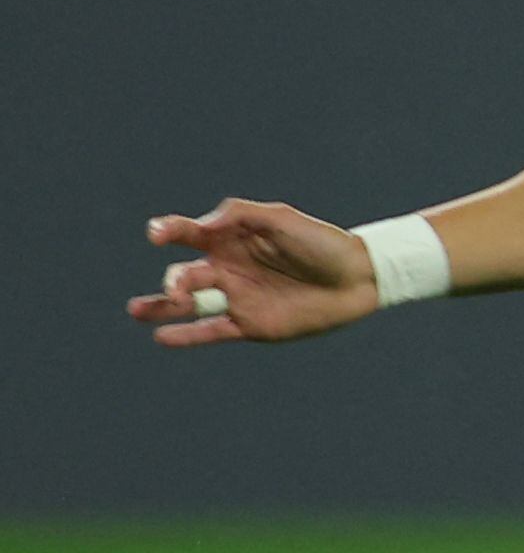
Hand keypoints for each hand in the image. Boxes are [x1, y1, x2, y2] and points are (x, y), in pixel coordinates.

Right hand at [130, 199, 377, 347]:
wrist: (357, 277)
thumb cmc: (321, 242)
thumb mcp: (282, 219)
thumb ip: (240, 215)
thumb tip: (203, 226)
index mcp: (231, 238)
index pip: (188, 233)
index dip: (168, 230)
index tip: (158, 233)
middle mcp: (227, 268)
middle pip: (184, 273)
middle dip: (174, 279)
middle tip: (177, 287)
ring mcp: (236, 297)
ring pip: (188, 304)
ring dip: (160, 306)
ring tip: (137, 310)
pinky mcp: (249, 324)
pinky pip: (210, 331)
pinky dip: (186, 335)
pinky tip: (162, 337)